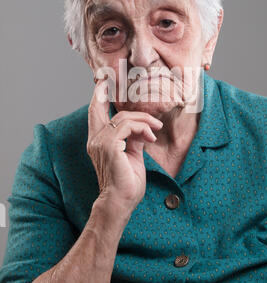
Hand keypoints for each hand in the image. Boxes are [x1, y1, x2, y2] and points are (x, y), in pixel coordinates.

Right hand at [87, 78, 163, 210]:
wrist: (121, 202)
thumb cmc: (126, 183)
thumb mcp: (132, 155)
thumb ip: (133, 139)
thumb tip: (141, 129)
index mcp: (98, 142)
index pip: (94, 114)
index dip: (97, 98)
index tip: (102, 84)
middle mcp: (95, 140)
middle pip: (99, 108)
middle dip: (104, 93)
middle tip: (110, 81)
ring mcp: (100, 142)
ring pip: (122, 117)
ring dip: (143, 120)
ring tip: (156, 129)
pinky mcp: (109, 145)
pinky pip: (128, 126)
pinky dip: (142, 128)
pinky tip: (151, 137)